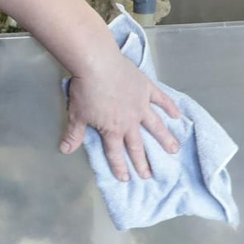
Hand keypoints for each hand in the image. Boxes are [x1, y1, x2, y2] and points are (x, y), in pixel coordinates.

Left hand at [62, 51, 180, 182]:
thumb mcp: (76, 115)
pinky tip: (178, 116)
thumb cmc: (85, 90)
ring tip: (174, 150)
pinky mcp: (146, 89)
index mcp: (112, 129)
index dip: (120, 167)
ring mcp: (141, 105)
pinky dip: (170, 107)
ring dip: (165, 139)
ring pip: (156, 126)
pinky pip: (162, 100)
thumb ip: (74, 134)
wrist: (97, 64)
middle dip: (143, 162)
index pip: (115, 153)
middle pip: (137, 145)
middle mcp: (130, 121)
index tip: (126, 179)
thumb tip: (65, 150)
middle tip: (150, 175)